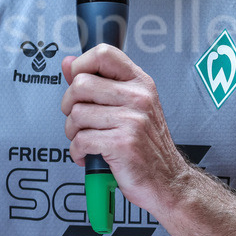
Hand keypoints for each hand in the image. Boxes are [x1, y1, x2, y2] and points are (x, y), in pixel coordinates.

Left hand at [60, 45, 189, 216]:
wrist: (168, 182)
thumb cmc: (148, 146)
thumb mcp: (131, 107)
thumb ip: (98, 83)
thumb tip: (67, 63)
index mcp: (140, 83)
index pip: (103, 53)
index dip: (82, 65)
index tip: (79, 84)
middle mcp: (138, 97)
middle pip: (80, 85)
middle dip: (70, 106)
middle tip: (80, 120)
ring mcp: (132, 120)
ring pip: (76, 115)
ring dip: (73, 133)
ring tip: (88, 139)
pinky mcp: (122, 144)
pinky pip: (80, 140)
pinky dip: (78, 152)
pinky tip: (90, 154)